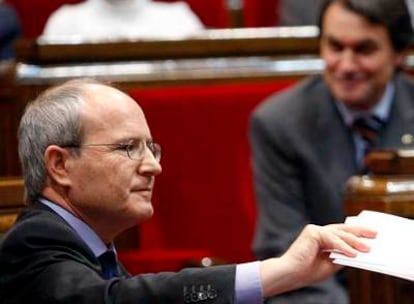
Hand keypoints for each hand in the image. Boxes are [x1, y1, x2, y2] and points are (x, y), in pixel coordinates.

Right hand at [259, 223, 376, 296]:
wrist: (291, 273)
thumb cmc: (307, 271)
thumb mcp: (331, 264)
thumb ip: (342, 256)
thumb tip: (359, 252)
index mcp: (322, 239)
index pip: (342, 234)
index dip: (357, 234)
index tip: (371, 237)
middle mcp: (318, 232)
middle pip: (343, 229)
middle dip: (360, 232)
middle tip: (375, 234)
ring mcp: (315, 230)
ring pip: (339, 234)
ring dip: (354, 242)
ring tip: (367, 248)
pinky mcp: (312, 231)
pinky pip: (331, 239)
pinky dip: (343, 247)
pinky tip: (352, 254)